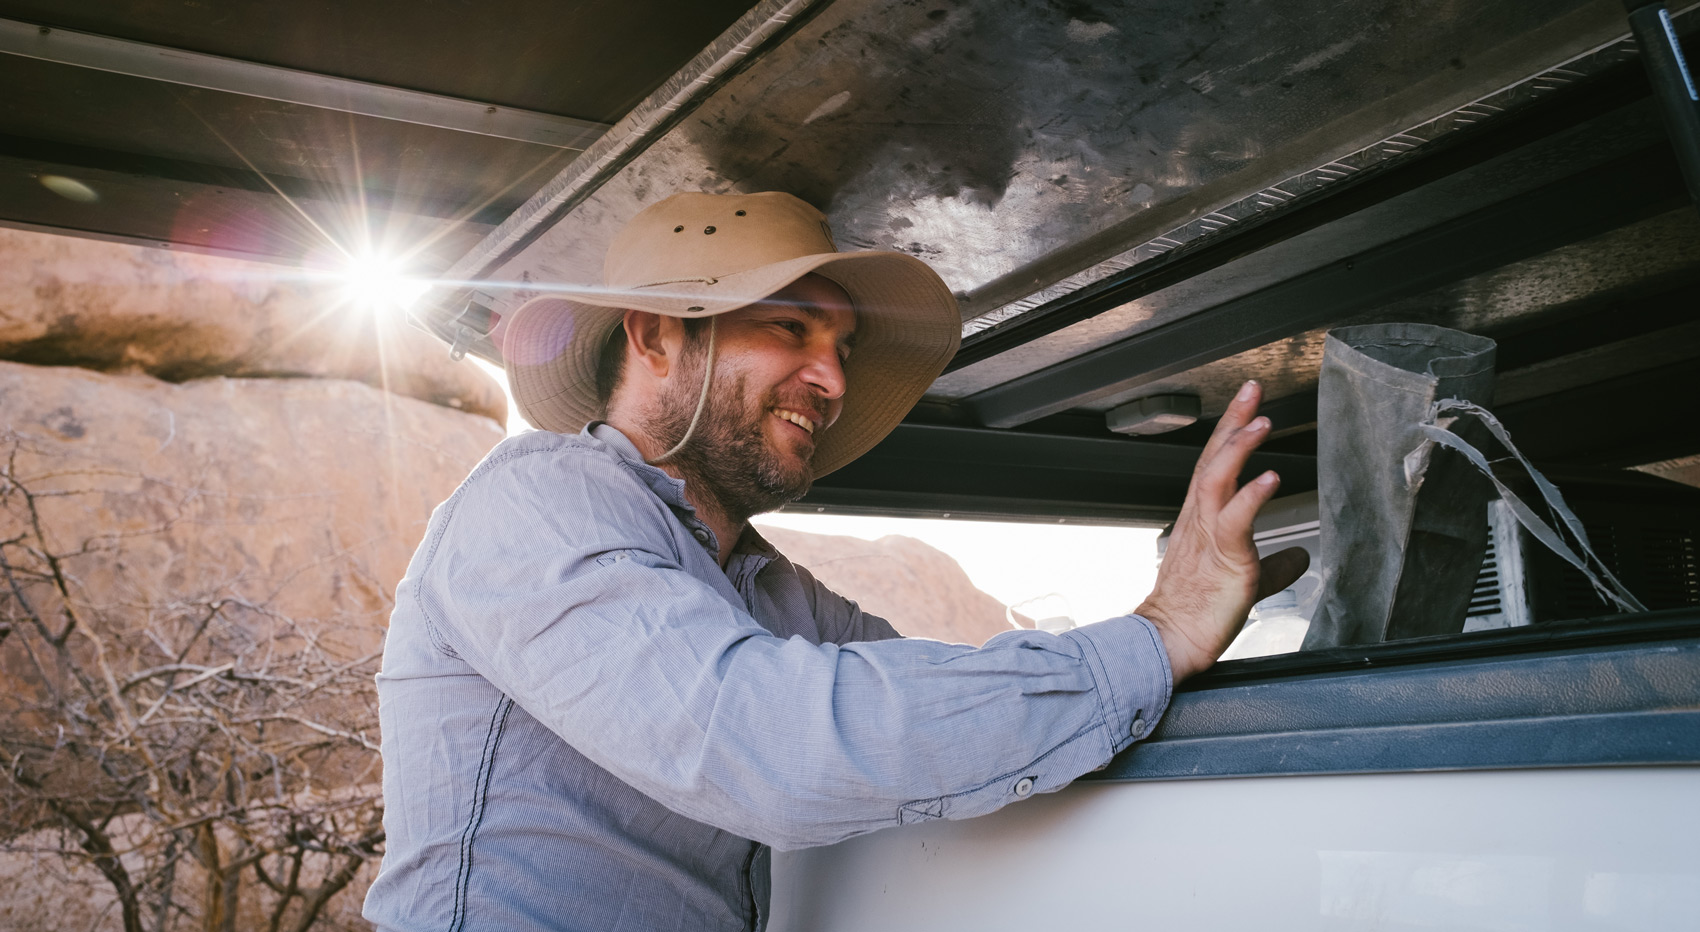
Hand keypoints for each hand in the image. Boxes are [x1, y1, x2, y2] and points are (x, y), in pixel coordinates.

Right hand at [1135, 380, 1309, 681]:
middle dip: (1233, 421)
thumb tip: (1301, 556)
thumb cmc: (1199, 611)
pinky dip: (1252, 494)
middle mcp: (1201, 518)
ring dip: (1239, 447)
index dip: (1231, 430)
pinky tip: (1270, 476)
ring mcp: (1209, 535)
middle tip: (1252, 389)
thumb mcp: (1247, 579)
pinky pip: (1235, 518)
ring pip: (1218, 478)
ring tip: (1261, 421)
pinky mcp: (1223, 557)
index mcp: (1202, 518)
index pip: (1215, 463)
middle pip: (1214, 457)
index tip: (1248, 402)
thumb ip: (1275, 565)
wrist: (1171, 640)